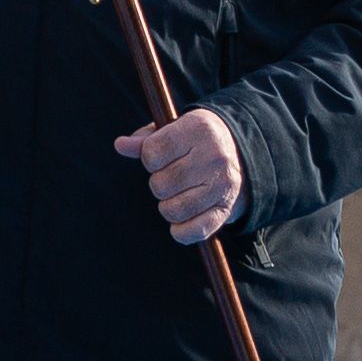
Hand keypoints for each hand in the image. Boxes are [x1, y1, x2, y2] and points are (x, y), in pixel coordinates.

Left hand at [121, 104, 244, 242]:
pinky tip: (181, 220)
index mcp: (199, 129)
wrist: (241, 154)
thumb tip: (120, 145)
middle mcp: (214, 156)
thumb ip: (145, 140)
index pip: (153, 152)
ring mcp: (223, 185)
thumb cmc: (195, 141)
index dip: (149, 159)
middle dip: (158, 184)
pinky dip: (180, 231)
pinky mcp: (226, 210)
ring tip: (176, 195)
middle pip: (161, 184)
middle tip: (171, 177)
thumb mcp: (173, 131)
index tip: (159, 158)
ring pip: (173, 210)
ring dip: (167, 207)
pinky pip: (194, 231)